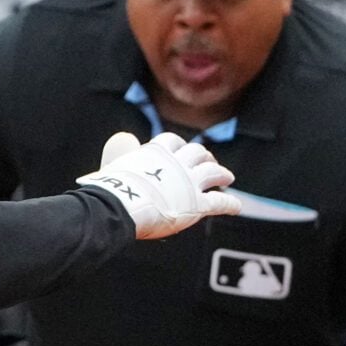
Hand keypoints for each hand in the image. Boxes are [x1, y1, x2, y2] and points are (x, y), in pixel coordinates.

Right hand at [75, 130, 237, 238]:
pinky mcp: (197, 205)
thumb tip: (125, 138)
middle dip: (203, 156)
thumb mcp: (113, 162)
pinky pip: (219, 202)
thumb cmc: (109, 189)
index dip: (178, 146)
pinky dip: (230, 203)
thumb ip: (121, 150)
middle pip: (197, 153)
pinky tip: (237, 206)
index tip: (179, 150)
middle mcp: (177, 163)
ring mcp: (189, 183)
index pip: (172, 142)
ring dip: (221, 173)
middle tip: (207, 162)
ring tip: (227, 177)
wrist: (116, 207)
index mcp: (156, 152)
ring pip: (213, 172)